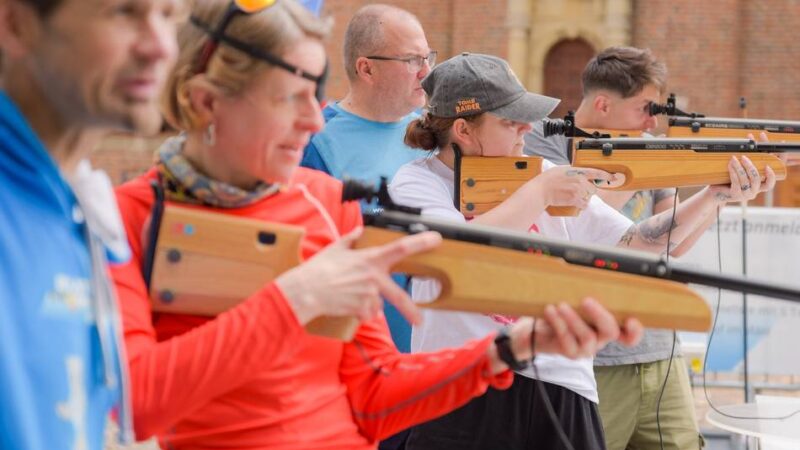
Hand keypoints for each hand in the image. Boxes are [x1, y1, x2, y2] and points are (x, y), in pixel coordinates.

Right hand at [276, 228, 441, 325]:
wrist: (307, 290)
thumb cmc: (319, 268)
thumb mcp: (335, 248)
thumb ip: (351, 240)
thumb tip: (359, 231)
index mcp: (370, 259)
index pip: (401, 248)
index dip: (420, 242)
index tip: (436, 239)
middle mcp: (374, 277)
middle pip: (398, 296)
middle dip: (411, 311)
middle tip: (419, 321)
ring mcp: (369, 295)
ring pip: (375, 305)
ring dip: (366, 305)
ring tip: (347, 298)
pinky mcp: (361, 309)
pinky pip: (365, 314)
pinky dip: (358, 313)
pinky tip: (345, 306)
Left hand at [488, 298, 642, 372]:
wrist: (539, 329)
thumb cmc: (564, 308)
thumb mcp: (576, 298)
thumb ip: (588, 291)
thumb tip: (589, 270)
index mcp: (609, 325)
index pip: (630, 334)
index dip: (635, 330)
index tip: (631, 319)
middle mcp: (602, 338)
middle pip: (611, 331)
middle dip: (600, 315)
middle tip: (587, 300)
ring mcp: (587, 348)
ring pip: (587, 336)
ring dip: (574, 319)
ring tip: (562, 305)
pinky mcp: (571, 353)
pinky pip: (566, 339)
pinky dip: (558, 322)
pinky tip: (551, 310)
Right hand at [530, 166, 614, 209]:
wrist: (541, 190)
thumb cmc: (548, 179)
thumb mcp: (561, 169)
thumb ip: (573, 170)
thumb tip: (580, 173)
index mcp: (577, 171)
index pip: (596, 172)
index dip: (606, 175)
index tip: (613, 177)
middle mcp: (580, 180)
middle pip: (592, 188)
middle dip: (586, 191)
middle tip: (575, 191)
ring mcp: (578, 190)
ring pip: (588, 196)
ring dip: (582, 198)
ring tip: (571, 196)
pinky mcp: (575, 199)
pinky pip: (584, 204)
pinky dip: (580, 205)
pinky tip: (573, 203)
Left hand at [709, 155, 775, 202]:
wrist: (716, 192)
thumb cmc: (730, 180)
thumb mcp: (742, 172)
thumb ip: (749, 162)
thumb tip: (756, 140)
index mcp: (758, 187)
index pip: (769, 184)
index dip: (771, 176)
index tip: (768, 166)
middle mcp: (753, 192)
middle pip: (756, 179)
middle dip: (750, 166)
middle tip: (743, 157)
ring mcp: (744, 195)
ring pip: (745, 180)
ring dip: (739, 168)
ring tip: (733, 159)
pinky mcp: (735, 195)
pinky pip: (736, 183)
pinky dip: (733, 173)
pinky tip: (730, 166)